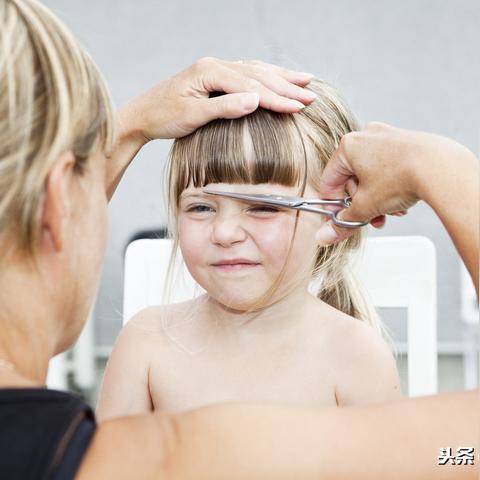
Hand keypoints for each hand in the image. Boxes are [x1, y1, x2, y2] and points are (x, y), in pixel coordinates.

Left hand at [118, 57, 315, 141]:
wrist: (142, 115)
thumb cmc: (164, 117)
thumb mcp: (192, 116)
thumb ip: (224, 108)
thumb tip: (255, 100)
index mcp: (209, 71)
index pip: (252, 85)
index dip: (277, 98)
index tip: (299, 107)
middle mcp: (214, 65)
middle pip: (258, 74)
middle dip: (286, 86)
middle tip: (312, 96)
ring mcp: (215, 70)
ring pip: (255, 70)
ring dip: (281, 76)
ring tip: (305, 80)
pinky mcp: (214, 78)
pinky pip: (246, 73)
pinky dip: (265, 76)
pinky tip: (276, 77)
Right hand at [315, 122, 433, 244]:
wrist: (441, 168)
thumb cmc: (402, 177)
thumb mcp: (366, 206)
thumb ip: (343, 222)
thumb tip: (327, 234)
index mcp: (348, 146)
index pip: (329, 181)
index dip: (334, 204)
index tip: (341, 218)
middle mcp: (366, 136)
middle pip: (352, 179)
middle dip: (361, 203)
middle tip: (369, 217)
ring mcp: (386, 137)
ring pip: (371, 176)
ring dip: (376, 198)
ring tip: (388, 212)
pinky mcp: (404, 142)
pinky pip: (387, 168)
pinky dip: (389, 187)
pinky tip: (398, 201)